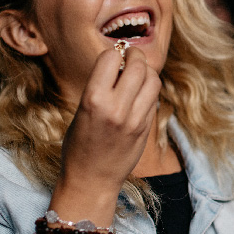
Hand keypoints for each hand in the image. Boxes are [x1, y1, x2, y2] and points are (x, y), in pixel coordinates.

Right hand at [57, 46, 160, 211]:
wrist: (91, 180)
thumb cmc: (79, 145)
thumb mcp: (82, 110)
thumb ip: (101, 86)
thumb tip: (120, 61)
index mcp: (93, 100)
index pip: (110, 58)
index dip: (113, 54)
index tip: (113, 58)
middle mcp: (116, 108)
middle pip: (138, 65)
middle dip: (135, 56)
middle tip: (130, 58)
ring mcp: (135, 119)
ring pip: (153, 79)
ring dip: (147, 71)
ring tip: (138, 74)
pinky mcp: (146, 128)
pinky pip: (154, 98)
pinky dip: (149, 90)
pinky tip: (139, 94)